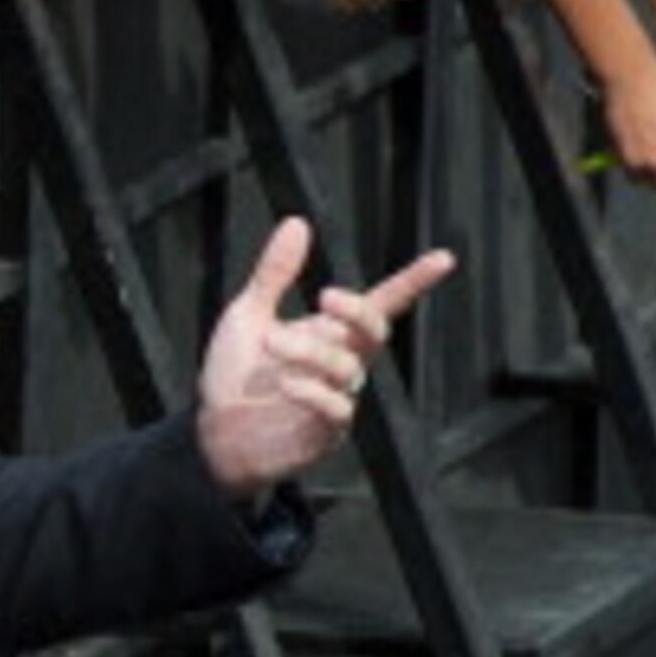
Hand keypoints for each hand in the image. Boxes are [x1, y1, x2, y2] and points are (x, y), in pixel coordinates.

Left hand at [193, 218, 453, 496]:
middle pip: (375, 331)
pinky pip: (336, 410)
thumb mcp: (248, 314)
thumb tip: (296, 223)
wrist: (212, 433)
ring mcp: (338, 398)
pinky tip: (286, 384)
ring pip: (348, 368)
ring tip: (271, 344)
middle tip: (323, 297)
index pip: (382, 302)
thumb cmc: (235, 376)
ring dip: (311, 351)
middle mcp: (341, 362)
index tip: (444, 258)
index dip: (414, 281)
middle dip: (356, 311)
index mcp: (330, 332)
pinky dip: (313, 392)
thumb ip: (274, 273)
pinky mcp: (325, 432)